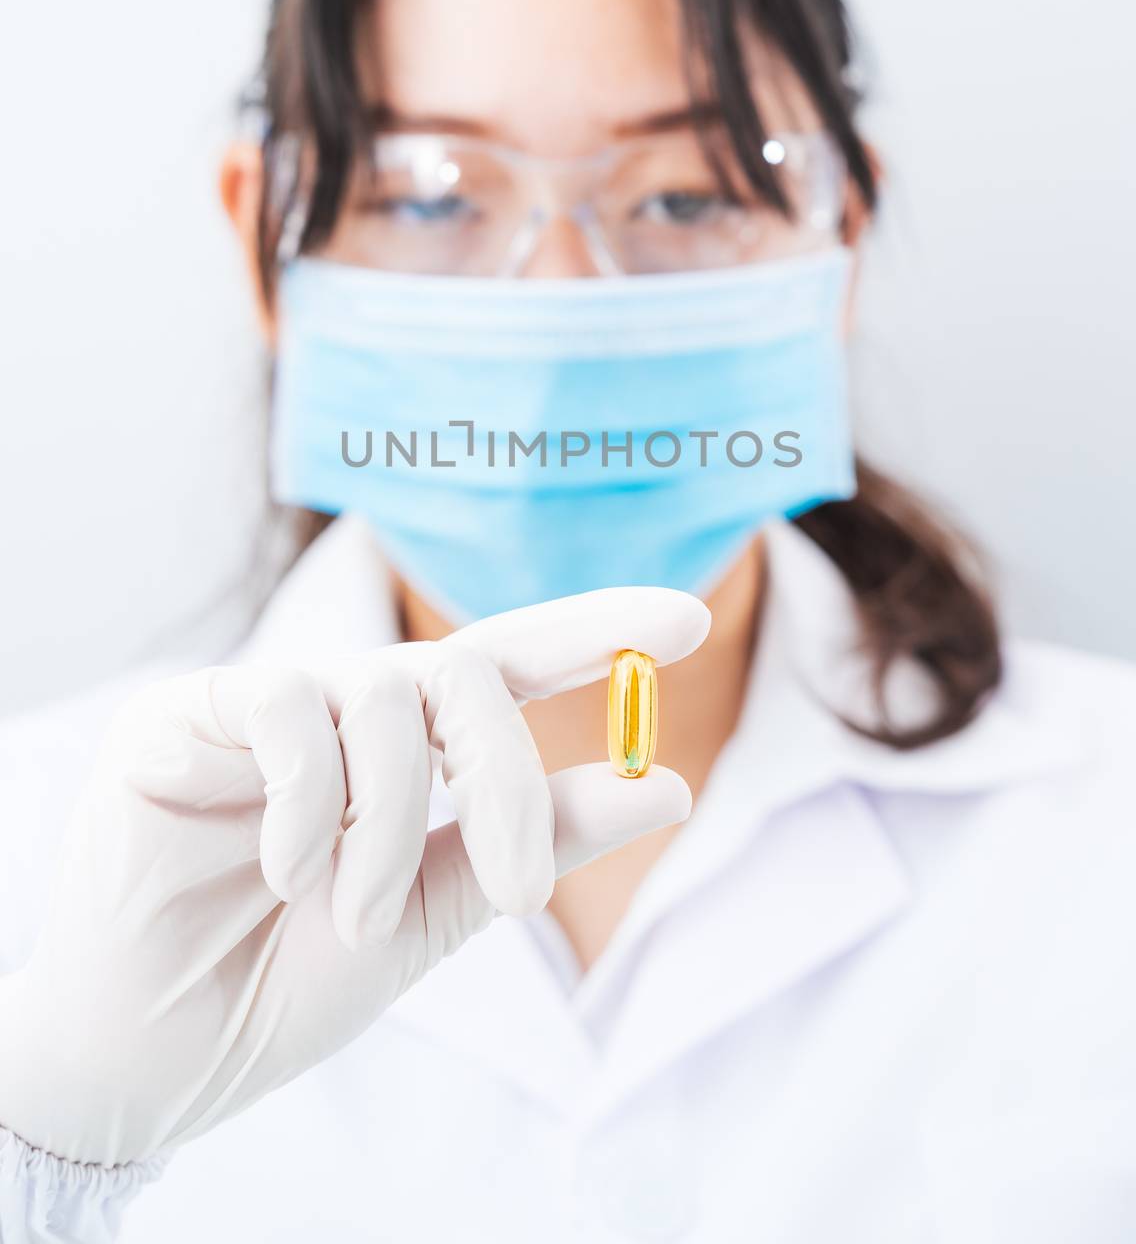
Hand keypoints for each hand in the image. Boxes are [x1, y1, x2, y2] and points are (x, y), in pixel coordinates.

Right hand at [0, 586, 707, 1166]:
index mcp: (405, 748)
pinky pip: (284, 705)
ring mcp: (264, 700)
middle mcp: (341, 707)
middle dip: (508, 772)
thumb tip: (666, 783)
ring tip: (358, 910)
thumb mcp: (434, 910)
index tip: (687, 619)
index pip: (508, 661)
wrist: (152, 1058)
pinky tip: (283, 870)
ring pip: (383, 690)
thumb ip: (535, 837)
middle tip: (521, 891)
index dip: (594, 632)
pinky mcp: (183, 711)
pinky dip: (309, 799)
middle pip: (462, 670)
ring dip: (394, 819)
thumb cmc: (285, 980)